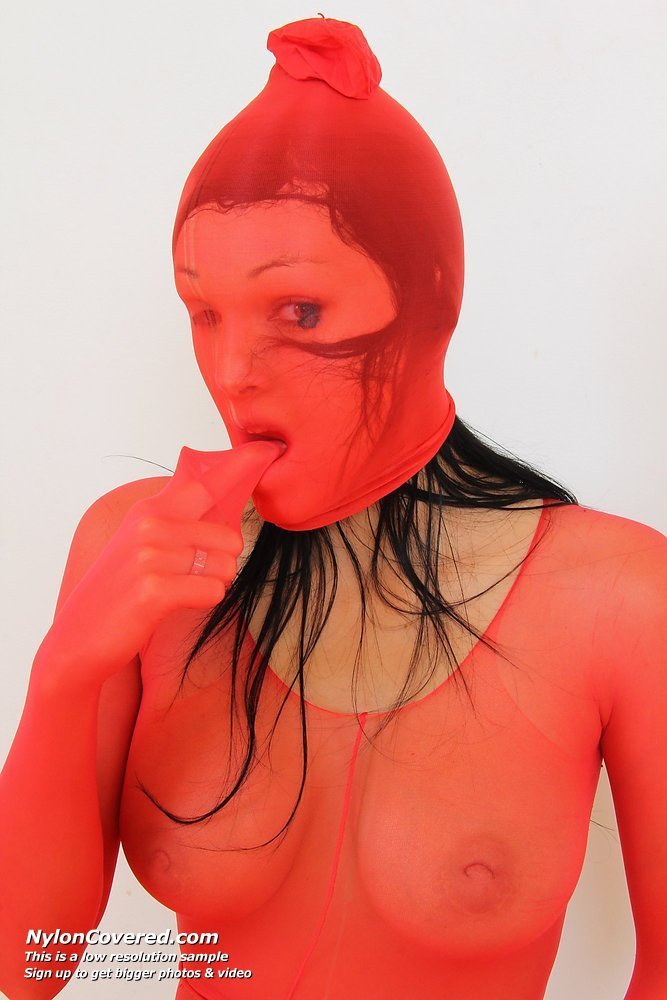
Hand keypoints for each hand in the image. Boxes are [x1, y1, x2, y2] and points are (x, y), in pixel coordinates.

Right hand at [36, 441, 281, 687]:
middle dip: (223, 562)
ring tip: (178, 590)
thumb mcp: (142, 541)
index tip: (266, 450)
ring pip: (226, 567)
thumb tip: (226, 494)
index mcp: (149, 509)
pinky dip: (204, 602)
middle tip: (190, 576)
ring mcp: (150, 556)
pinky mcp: (154, 591)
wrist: (78, 638)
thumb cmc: (118, 591)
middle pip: (230, 536)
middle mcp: (150, 525)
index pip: (207, 483)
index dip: (242, 466)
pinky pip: (214, 591)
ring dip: (212, 584)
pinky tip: (175, 604)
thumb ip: (179, 517)